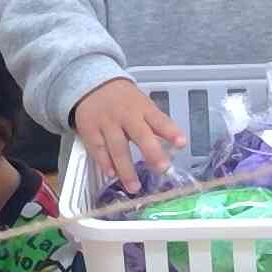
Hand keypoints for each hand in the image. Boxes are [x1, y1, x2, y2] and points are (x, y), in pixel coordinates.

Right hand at [73, 77, 185, 199]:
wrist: (92, 84)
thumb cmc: (122, 99)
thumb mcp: (142, 104)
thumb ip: (155, 123)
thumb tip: (173, 145)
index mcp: (142, 108)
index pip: (159, 120)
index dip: (171, 132)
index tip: (181, 143)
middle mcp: (126, 115)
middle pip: (140, 135)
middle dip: (152, 153)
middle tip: (161, 169)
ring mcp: (107, 123)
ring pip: (118, 147)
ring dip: (126, 169)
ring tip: (134, 187)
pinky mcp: (90, 130)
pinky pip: (98, 149)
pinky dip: (104, 163)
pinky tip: (111, 174)